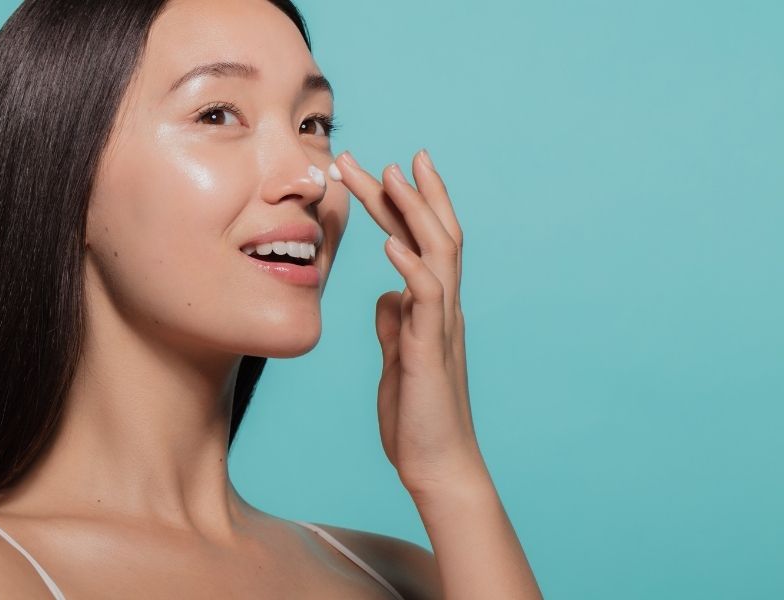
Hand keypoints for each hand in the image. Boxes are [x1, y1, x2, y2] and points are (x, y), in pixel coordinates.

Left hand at [333, 149, 486, 495]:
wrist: (435, 464)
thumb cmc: (417, 413)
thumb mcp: (396, 356)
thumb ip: (393, 321)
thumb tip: (384, 294)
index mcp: (429, 306)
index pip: (419, 241)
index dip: (402, 204)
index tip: (381, 167)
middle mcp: (441, 307)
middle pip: (430, 233)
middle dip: (401, 192)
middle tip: (370, 155)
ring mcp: (440, 326)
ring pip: (438, 254)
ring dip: (414, 213)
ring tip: (391, 176)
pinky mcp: (431, 351)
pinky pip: (426, 302)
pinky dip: (412, 270)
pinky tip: (392, 248)